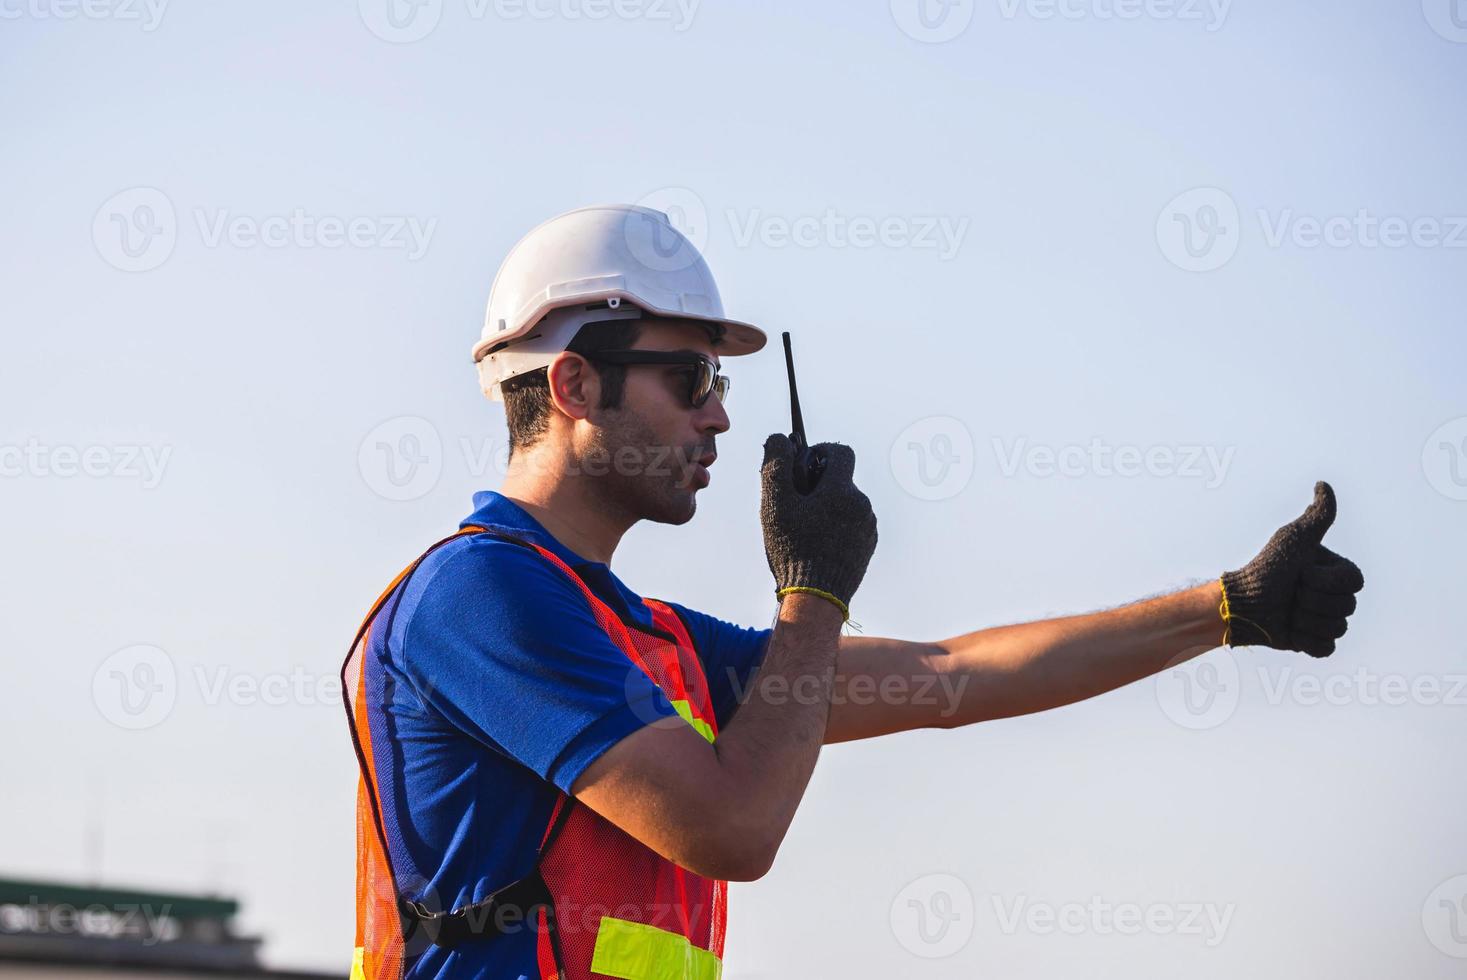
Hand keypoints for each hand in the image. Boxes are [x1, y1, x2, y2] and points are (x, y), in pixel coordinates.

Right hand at [760, 433, 877, 615]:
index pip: (840, 452)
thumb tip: (779, 438)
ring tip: (806, 530)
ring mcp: (868, 527)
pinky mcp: (868, 545)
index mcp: (841, 490)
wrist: (816, 597)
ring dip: (829, 507)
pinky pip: (853, 524)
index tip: (804, 465)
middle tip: (797, 504)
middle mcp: (862, 505)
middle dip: (820, 485)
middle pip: (841, 480)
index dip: (820, 451)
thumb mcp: (775, 504)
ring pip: (847, 503)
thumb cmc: (793, 549)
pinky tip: (818, 545)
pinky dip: (837, 527)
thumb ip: (776, 464)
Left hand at [1221, 481, 1363, 656]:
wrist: (1242, 603)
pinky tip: (1289, 630)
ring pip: (1337, 628)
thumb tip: (1323, 485)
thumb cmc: (1266, 568)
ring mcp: (1326, 621)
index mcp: (1336, 572)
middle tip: (1291, 592)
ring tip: (1287, 610)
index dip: (1324, 580)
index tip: (1300, 572)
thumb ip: (1317, 516)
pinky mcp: (1314, 643)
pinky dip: (1305, 641)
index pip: (1353, 583)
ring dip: (1305, 619)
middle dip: (1311, 599)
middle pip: (1347, 607)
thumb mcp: (1293, 539)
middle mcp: (1335, 596)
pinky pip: (1326, 648)